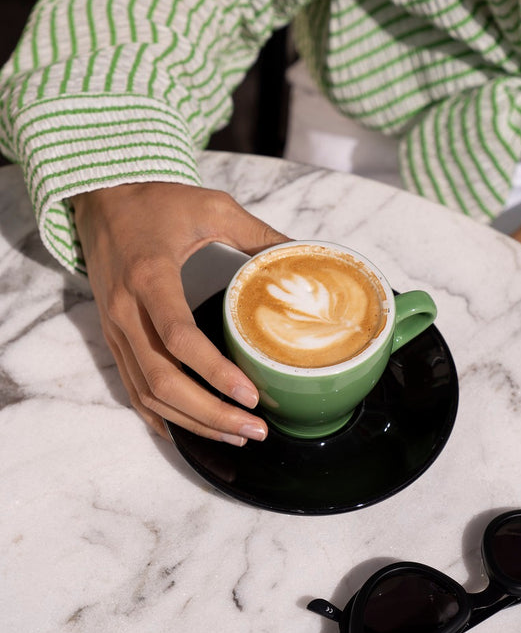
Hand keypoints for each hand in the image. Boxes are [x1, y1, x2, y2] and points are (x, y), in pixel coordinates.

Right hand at [71, 181, 287, 442]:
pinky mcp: (112, 337)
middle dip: (210, 413)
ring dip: (191, 422)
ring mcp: (115, 328)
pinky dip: (160, 416)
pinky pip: (132, 387)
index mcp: (150, 275)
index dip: (216, 372)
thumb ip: (259, 236)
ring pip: (147, 392)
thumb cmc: (157, 201)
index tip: (251, 394)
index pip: (179, 338)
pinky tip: (190, 432)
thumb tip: (305, 260)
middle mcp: (126, 309)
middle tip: (253, 430)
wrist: (101, 197)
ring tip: (235, 436)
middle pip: (163, 380)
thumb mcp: (214, 207)